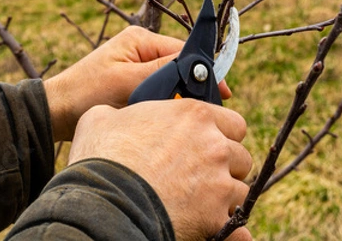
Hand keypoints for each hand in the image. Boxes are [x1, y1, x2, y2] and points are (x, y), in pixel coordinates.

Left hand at [44, 26, 231, 141]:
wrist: (56, 112)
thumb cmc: (87, 93)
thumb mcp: (128, 82)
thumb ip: (164, 71)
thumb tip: (198, 66)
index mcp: (140, 39)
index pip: (183, 51)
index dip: (203, 71)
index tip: (222, 92)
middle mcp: (140, 48)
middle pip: (179, 65)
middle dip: (191, 86)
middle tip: (203, 110)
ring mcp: (136, 65)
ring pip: (170, 79)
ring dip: (177, 96)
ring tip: (182, 116)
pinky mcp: (132, 82)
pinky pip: (158, 90)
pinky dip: (164, 102)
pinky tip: (167, 117)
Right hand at [68, 99, 252, 240]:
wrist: (102, 203)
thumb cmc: (101, 157)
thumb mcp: (101, 118)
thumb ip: (120, 113)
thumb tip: (114, 117)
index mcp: (194, 115)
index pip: (234, 123)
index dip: (222, 135)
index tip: (208, 145)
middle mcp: (214, 145)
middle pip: (241, 157)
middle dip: (225, 167)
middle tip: (203, 176)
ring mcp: (218, 182)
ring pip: (240, 190)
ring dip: (224, 196)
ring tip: (201, 203)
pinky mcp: (214, 217)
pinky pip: (236, 226)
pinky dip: (229, 230)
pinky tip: (212, 227)